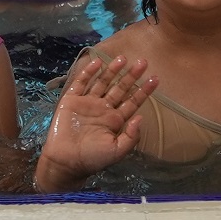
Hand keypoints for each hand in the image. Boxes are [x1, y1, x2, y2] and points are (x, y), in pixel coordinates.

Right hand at [36, 55, 155, 188]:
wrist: (65, 161)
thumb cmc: (93, 158)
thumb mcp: (117, 151)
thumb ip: (131, 136)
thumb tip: (141, 118)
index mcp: (115, 120)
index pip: (132, 101)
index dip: (144, 90)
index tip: (155, 78)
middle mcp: (104, 108)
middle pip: (120, 88)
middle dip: (131, 75)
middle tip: (143, 61)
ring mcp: (88, 102)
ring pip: (103, 82)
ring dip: (112, 70)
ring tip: (123, 58)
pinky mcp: (72, 99)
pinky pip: (82, 82)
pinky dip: (89, 72)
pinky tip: (98, 62)